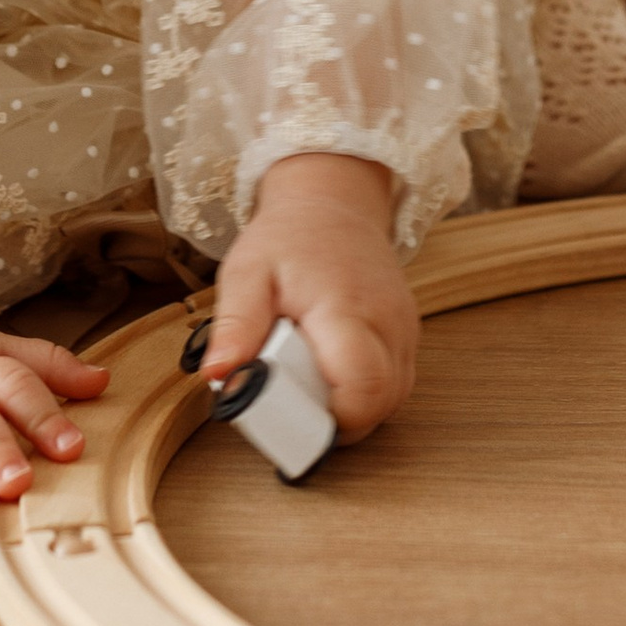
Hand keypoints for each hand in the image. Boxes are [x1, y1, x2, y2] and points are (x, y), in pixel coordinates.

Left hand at [204, 153, 417, 443]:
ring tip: (309, 385)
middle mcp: (387, 322)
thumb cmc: (289, 238)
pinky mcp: (407, 335)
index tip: (290, 419)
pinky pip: (396, 384)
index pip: (362, 387)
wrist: (332, 203)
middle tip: (293, 402)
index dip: (330, 422)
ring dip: (352, 410)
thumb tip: (218, 376)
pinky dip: (366, 395)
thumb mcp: (247, 272)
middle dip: (335, 422)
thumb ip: (236, 324)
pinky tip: (331, 377)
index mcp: (345, 308)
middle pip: (380, 404)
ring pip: (392, 400)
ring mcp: (403, 329)